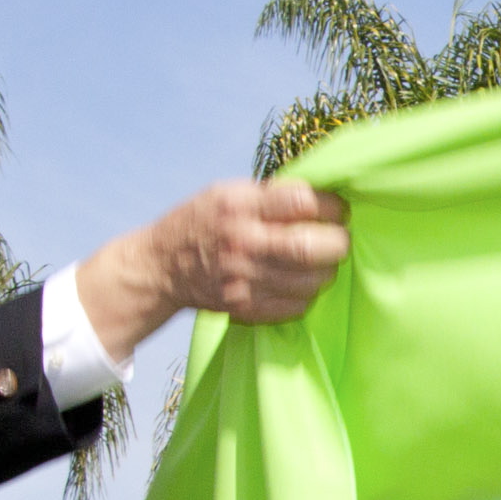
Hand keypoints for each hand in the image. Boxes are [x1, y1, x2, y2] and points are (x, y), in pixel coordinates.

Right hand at [75, 179, 350, 361]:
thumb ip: (270, 195)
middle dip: (338, 243)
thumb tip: (321, 196)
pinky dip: (306, 294)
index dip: (331, 207)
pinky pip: (296, 306)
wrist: (161, 266)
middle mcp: (243, 242)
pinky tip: (298, 282)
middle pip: (312, 247)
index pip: (302, 202)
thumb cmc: (202, 221)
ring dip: (326, 271)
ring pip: (311, 281)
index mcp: (240, 205)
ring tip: (320, 262)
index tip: (338, 211)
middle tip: (339, 239)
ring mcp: (244, 278)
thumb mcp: (227, 193)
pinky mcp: (246, 306)